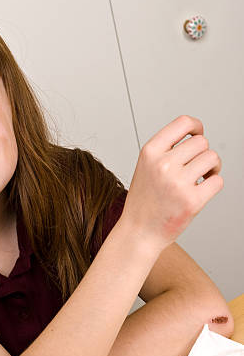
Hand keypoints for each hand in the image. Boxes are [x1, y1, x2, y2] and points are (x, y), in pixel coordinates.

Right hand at [123, 115, 221, 247]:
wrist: (139, 232)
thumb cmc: (144, 201)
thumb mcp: (146, 167)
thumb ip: (167, 150)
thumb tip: (198, 136)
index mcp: (150, 152)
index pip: (183, 123)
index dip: (196, 126)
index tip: (198, 134)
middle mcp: (163, 165)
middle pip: (202, 142)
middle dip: (202, 153)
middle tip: (197, 167)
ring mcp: (177, 183)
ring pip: (212, 158)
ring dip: (212, 167)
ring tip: (202, 178)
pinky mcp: (191, 201)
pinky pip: (217, 181)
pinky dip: (214, 184)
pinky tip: (202, 190)